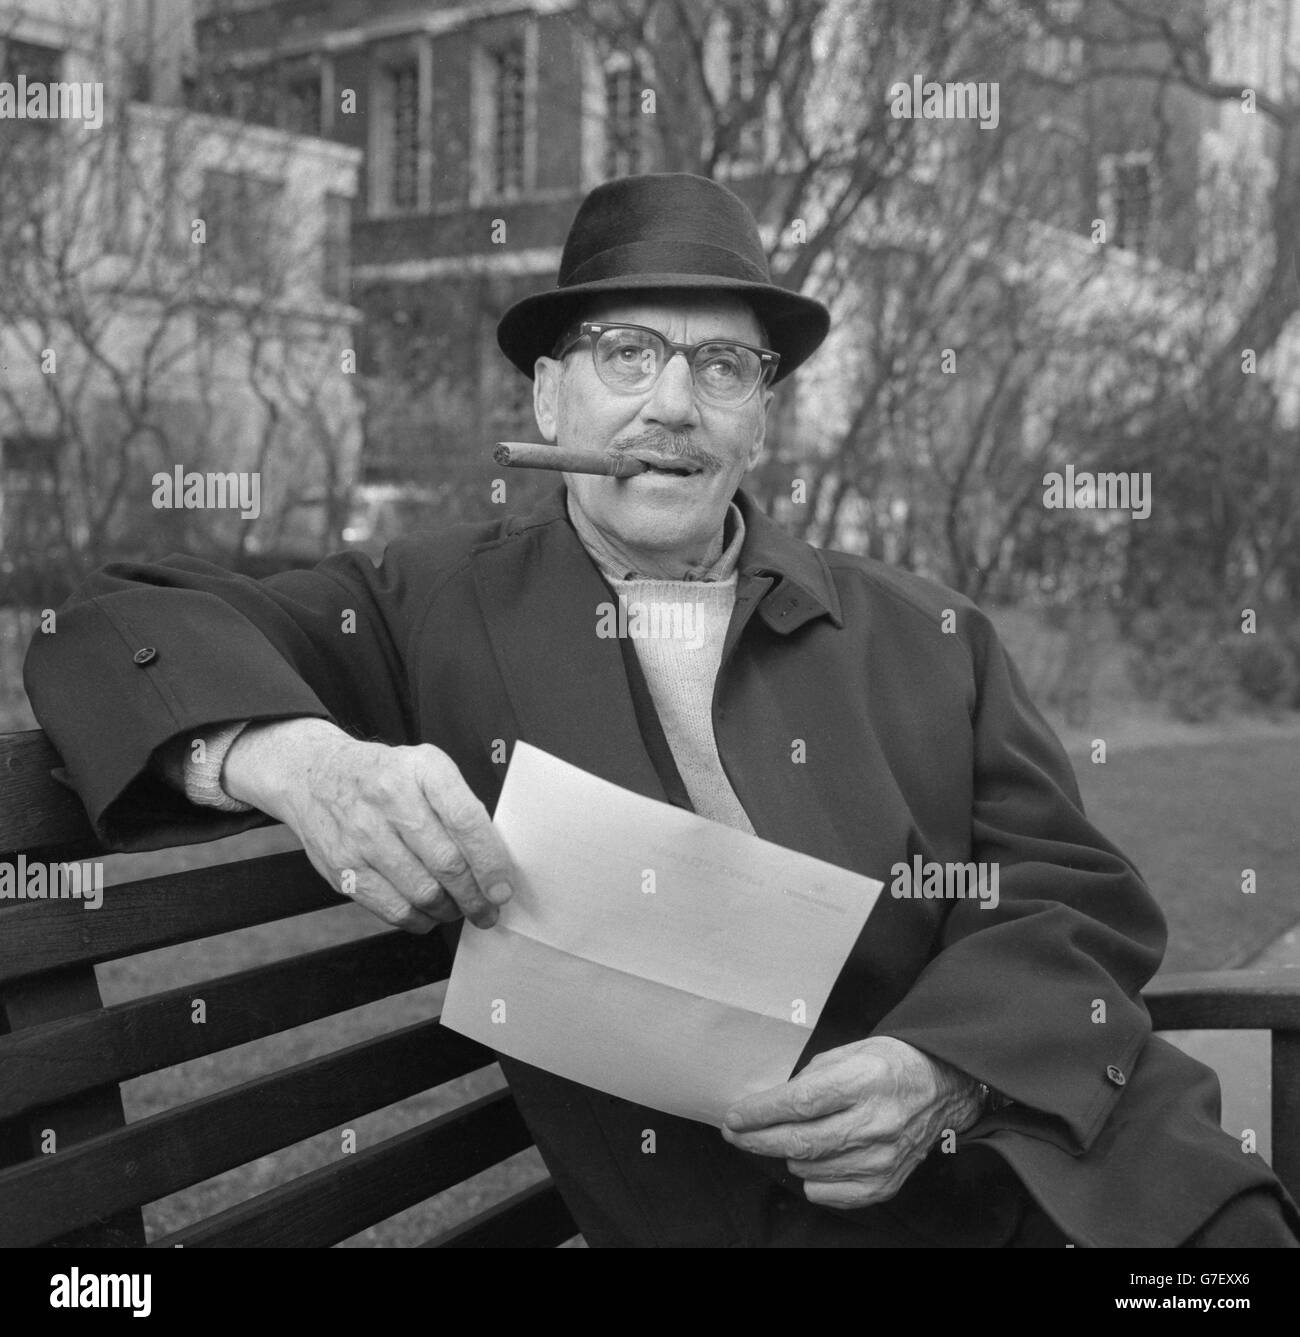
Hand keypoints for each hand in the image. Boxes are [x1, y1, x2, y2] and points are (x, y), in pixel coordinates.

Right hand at [222, 718, 514, 932]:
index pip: (466, 821)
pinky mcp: (343, 868)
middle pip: (446, 863)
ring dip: (449, 910)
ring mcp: (361, 835)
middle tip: (489, 909)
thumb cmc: (385, 776)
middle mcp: (390, 799)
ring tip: (459, 909)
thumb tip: (493, 861)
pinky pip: (392, 908)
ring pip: (421, 892)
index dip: (490, 862)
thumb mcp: (426, 768)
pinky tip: (428, 912)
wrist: (314, 775)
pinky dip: (419, 919)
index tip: (503, 889)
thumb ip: (459, 807)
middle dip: (476, 896)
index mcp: (422, 769)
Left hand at [720, 1035, 984, 1208]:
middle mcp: (875, 1122)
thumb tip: (771, 1104)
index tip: (733, 1116)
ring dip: (787, 1155)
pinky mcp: (887, 1181)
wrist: (942, 1087)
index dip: (760, 1113)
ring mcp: (883, 1157)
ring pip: (811, 1169)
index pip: (800, 1102)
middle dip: (757, 1139)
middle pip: (801, 1141)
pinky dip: (812, 1180)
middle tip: (735, 1135)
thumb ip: (810, 1078)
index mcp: (864, 1080)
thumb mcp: (849, 1052)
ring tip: (786, 1138)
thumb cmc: (889, 1064)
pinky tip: (811, 1161)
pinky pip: (831, 1193)